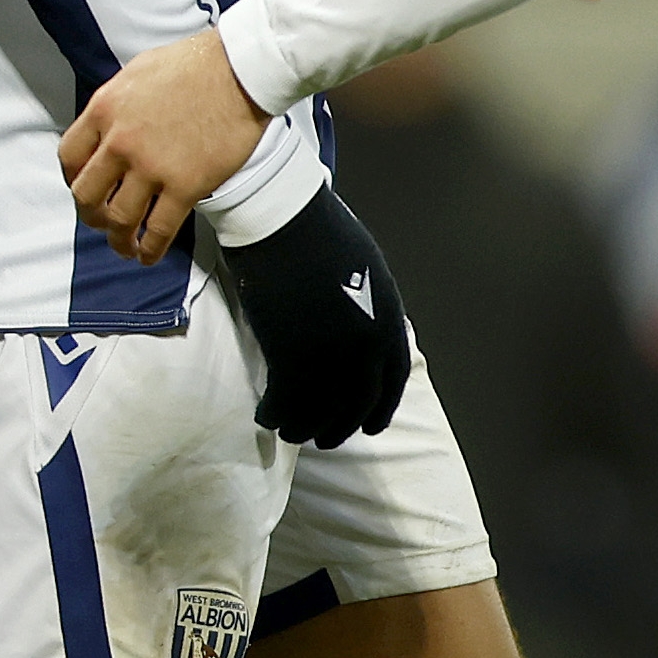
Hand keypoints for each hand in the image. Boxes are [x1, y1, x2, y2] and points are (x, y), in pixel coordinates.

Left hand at [63, 32, 267, 262]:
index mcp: (105, 110)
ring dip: (118, 239)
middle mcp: (120, 142)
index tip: (85, 186)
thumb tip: (110, 127)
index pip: (69, 157)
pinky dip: (149, 249)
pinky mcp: (185, 186)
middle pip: (86, 195)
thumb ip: (117, 105)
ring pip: (119, 220)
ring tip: (124, 246)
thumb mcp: (137, 73)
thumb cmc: (195, 65)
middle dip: (91, 214)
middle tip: (101, 220)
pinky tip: (148, 255)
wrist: (240, 70)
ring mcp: (151, 167)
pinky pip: (159, 230)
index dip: (73, 178)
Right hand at [215, 189, 414, 445]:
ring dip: (303, 428)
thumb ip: (369, 312)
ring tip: (289, 430)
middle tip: (323, 438)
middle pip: (356, 406)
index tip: (369, 426)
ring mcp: (329, 356)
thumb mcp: (366, 273)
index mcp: (388, 323)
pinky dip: (275, 414)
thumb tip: (360, 341)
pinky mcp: (291, 358)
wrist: (283, 220)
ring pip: (320, 411)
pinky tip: (266, 415)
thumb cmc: (320, 233)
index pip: (392, 383)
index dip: (380, 410)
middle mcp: (366, 348)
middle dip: (339, 428)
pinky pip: (286, 402)